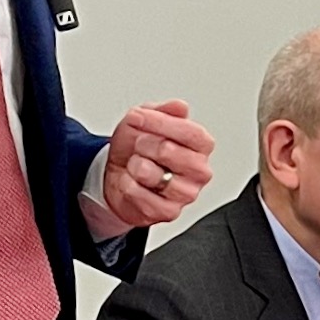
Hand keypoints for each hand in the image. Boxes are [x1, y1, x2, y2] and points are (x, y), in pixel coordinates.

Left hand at [100, 100, 215, 226]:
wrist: (118, 177)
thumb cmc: (137, 150)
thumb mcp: (145, 121)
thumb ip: (163, 110)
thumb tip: (180, 107)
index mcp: (200, 146)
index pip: (191, 132)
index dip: (161, 123)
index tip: (138, 117)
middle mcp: (199, 171)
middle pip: (170, 151)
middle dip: (144, 144)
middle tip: (139, 145)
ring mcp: (186, 193)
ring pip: (154, 174)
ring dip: (135, 166)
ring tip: (136, 165)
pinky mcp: (169, 212)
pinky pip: (141, 195)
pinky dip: (128, 185)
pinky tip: (132, 182)